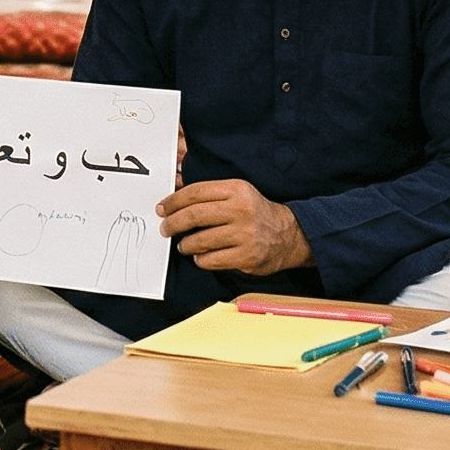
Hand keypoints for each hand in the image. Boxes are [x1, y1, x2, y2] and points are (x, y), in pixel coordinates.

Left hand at [156, 179, 310, 274]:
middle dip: (173, 224)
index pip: (195, 192)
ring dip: (185, 244)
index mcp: (236, 189)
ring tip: (184, 245)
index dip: (173, 201)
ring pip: (200, 240)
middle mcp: (241, 210)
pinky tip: (201, 256)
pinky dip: (200, 259)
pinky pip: (211, 260)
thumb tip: (174, 192)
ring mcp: (245, 234)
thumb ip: (208, 193)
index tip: (161, 209)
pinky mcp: (247, 256)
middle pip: (194, 215)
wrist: (288, 235)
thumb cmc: (254, 213)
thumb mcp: (236, 193)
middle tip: (165, 229)